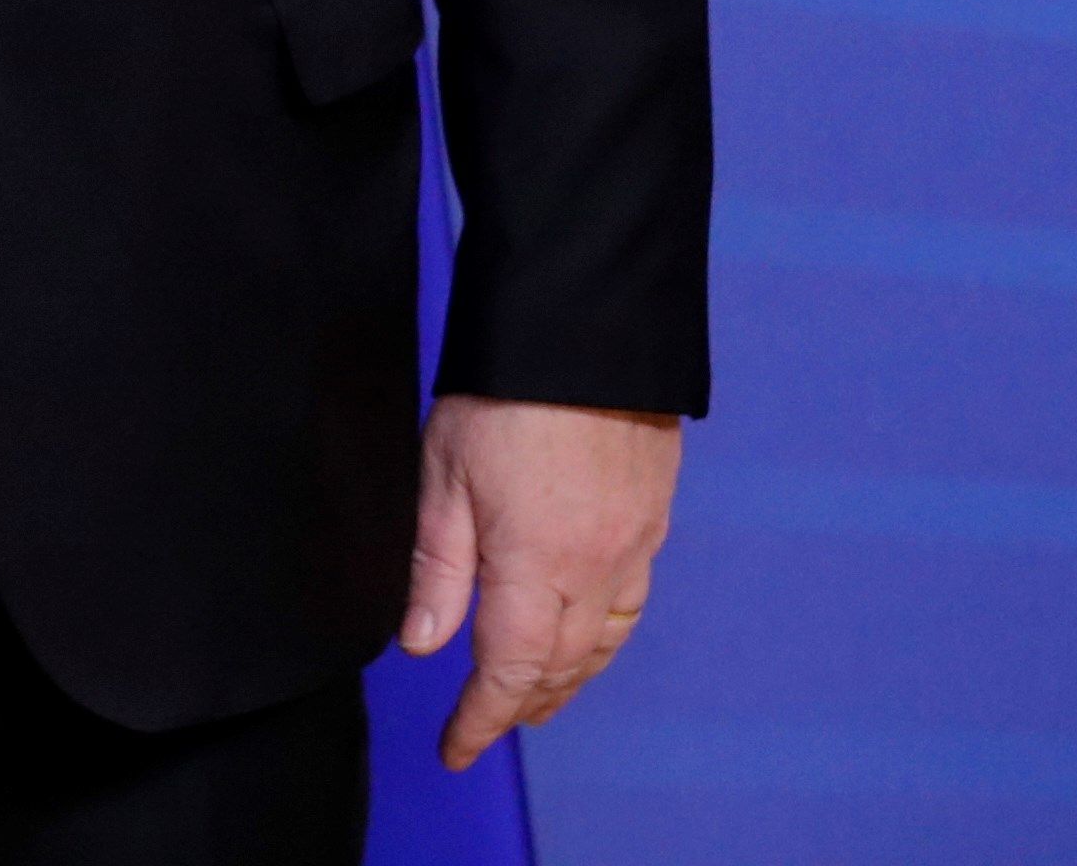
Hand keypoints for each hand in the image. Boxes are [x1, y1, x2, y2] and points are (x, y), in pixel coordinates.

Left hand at [400, 394, 679, 767]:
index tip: (455, 748)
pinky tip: (586, 631)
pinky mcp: (653, 517)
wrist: (588, 327)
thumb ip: (437, 567)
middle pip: (560, 665)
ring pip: (603, 639)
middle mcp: (593, 566)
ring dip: (569, 677)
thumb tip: (423, 646)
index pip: (508, 671)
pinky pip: (630, 599)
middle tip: (491, 725)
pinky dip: (603, 634)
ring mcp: (633, 544)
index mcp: (535, 563)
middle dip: (523, 703)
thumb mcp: (443, 474)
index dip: (480, 719)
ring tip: (539, 695)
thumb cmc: (504, 390)